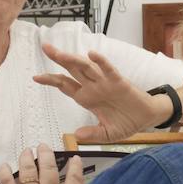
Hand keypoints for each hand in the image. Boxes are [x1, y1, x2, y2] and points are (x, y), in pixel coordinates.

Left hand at [0, 143, 84, 183]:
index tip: (74, 158)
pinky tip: (4, 166)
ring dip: (27, 159)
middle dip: (46, 155)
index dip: (75, 167)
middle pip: (49, 170)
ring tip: (26, 151)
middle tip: (43, 146)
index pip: (74, 180)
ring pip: (28, 172)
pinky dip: (4, 174)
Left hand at [34, 44, 169, 141]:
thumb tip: (77, 135)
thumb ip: (93, 134)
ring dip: (74, 59)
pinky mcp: (119, 82)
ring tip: (61, 54)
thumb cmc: (126, 122)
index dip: (51, 80)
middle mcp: (93, 87)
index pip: (65, 85)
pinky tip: (92, 55)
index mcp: (87, 98)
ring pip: (86, 68)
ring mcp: (105, 83)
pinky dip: (101, 62)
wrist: (147, 118)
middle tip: (46, 48)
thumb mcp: (107, 134)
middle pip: (72, 70)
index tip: (35, 77)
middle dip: (58, 59)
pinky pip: (109, 70)